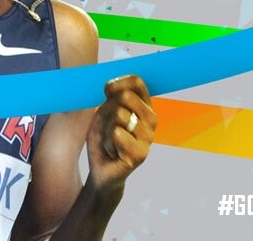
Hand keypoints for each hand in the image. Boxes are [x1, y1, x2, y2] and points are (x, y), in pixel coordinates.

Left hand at [86, 74, 155, 194]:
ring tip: (110, 140)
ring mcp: (148, 137)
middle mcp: (151, 120)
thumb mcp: (103, 113)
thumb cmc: (103, 138)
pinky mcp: (140, 154)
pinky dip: (106, 141)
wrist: (101, 169)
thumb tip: (116, 90)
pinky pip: (116, 133)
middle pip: (126, 96)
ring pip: (119, 115)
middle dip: (108, 110)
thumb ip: (111, 100)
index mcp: (144, 107)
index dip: (118, 82)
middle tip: (108, 126)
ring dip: (106, 128)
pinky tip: (112, 151)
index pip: (137, 82)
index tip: (106, 91)